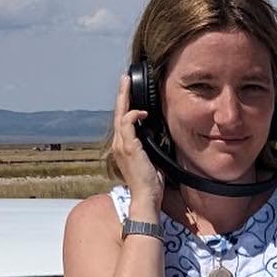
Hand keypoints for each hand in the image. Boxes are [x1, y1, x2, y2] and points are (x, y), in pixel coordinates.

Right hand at [111, 73, 165, 212]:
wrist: (146, 196)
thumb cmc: (149, 183)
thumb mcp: (151, 160)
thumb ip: (150, 147)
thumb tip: (158, 135)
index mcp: (123, 147)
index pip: (122, 122)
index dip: (125, 106)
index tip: (129, 93)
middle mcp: (118, 144)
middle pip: (118, 113)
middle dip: (122, 95)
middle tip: (124, 79)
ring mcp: (121, 145)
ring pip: (121, 115)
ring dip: (125, 98)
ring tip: (127, 84)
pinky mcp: (129, 147)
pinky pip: (128, 123)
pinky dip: (135, 114)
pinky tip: (143, 112)